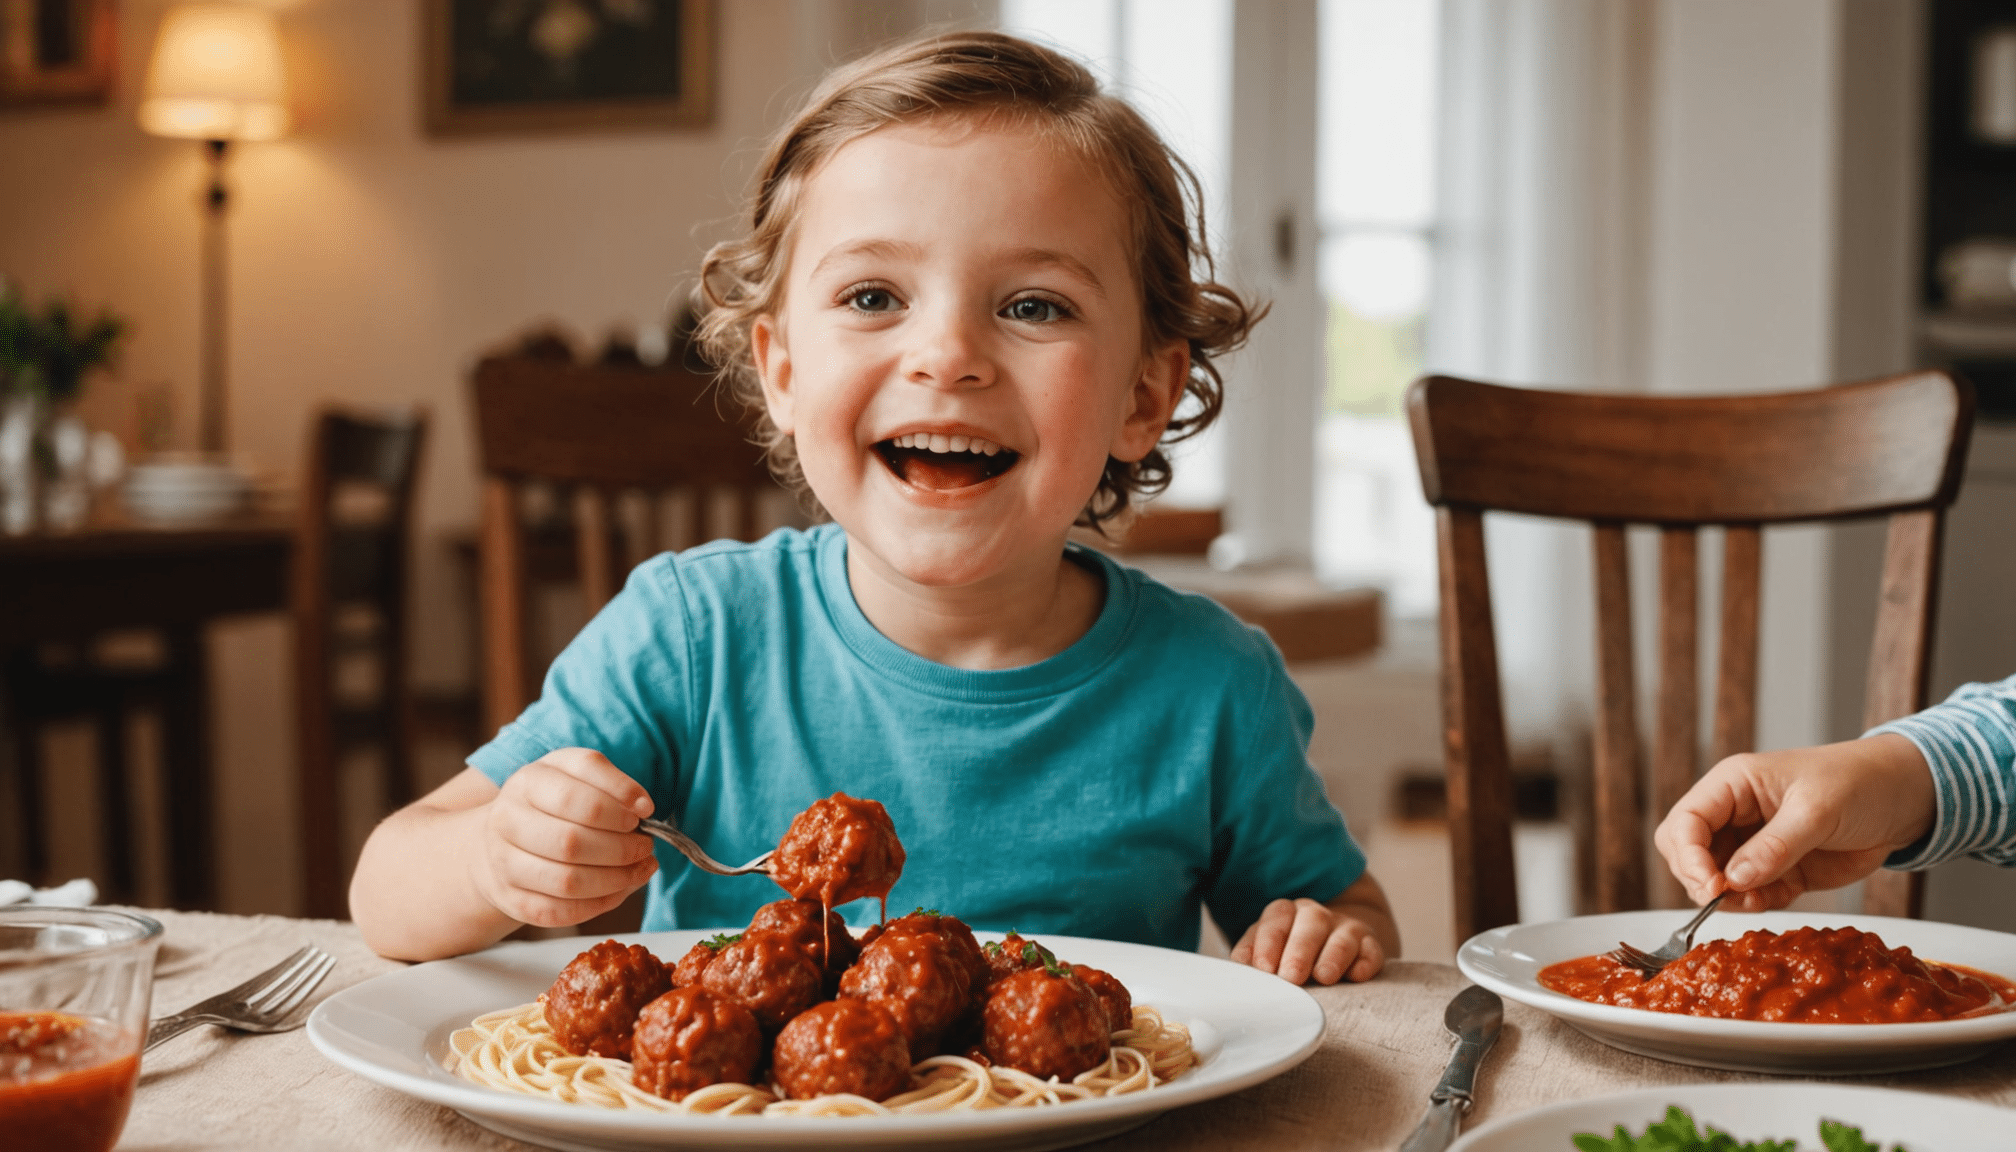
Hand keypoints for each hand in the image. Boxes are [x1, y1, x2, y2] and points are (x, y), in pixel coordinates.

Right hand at [470, 748, 659, 927]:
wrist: (503, 836)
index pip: (573, 798)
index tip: (643, 814)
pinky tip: (620, 889)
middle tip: (645, 846)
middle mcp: (508, 822)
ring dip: (616, 879)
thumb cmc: (552, 802)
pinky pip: (561, 912)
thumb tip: (642, 807)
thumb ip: (611, 782)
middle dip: (622, 848)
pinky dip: (600, 904)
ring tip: (640, 868)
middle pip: (570, 843)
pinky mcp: (513, 900)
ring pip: (567, 882)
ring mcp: (505, 864)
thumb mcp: (577, 774)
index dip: (616, 809)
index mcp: (528, 782)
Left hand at [1229, 873, 1398, 984]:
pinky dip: (1364, 963)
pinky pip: (1371, 951)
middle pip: (1309, 923)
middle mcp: (1316, 917)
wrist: (1338, 949)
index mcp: (1287, 914)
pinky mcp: (1371, 947)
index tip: (1262, 968)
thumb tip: (1237, 970)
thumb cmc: (1291, 957)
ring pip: (1342, 935)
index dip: (1268, 942)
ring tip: (1323, 977)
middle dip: (1298, 950)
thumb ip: (1253, 958)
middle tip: (1290, 977)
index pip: (1276, 918)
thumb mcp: (1269, 953)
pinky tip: (1356, 976)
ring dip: (1332, 956)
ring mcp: (1346, 929)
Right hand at [1654, 734, 1935, 910]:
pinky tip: (1771, 900)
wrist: (1905, 798)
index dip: (1688, 856)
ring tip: (1756, 900)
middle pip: (1685, 850)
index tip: (1711, 887)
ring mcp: (1752, 844)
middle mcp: (1734, 814)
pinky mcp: (1776, 870)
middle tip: (1725, 897)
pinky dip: (1752, 903)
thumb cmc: (1860, 783)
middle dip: (1699, 877)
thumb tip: (1733, 880)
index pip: (1685, 821)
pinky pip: (1747, 894)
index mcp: (1733, 785)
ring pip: (1712, 877)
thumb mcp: (1817, 810)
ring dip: (1726, 896)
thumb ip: (1775, 846)